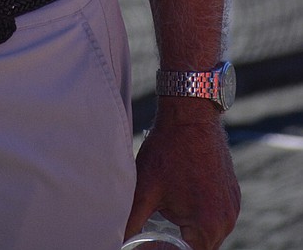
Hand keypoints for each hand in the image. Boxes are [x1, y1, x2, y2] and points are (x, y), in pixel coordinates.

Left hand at [124, 106, 239, 249]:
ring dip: (191, 230)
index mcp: (206, 225)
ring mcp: (232, 207)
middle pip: (200, 247)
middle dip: (179, 243)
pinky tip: (183, 201)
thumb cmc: (167, 150)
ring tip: (169, 214)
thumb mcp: (144, 189)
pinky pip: (217, 216)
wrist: (190, 115)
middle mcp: (226, 221)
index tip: (153, 242)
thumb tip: (120, 238)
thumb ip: (132, 221)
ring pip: (209, 233)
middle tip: (157, 232)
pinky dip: (201, 215)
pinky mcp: (233, 194)